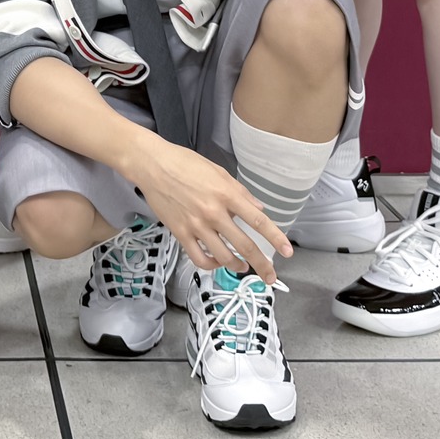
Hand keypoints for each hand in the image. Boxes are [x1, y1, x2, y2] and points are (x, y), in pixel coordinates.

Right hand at [131, 137, 289, 282]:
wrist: (151, 164)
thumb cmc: (183, 163)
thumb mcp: (218, 171)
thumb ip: (240, 192)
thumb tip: (258, 208)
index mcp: (226, 194)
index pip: (258, 221)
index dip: (276, 238)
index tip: (287, 251)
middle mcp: (214, 212)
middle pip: (245, 246)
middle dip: (262, 264)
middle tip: (270, 275)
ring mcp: (196, 225)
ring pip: (224, 257)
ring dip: (237, 266)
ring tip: (242, 267)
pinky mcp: (180, 232)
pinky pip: (199, 258)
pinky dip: (211, 265)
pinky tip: (216, 262)